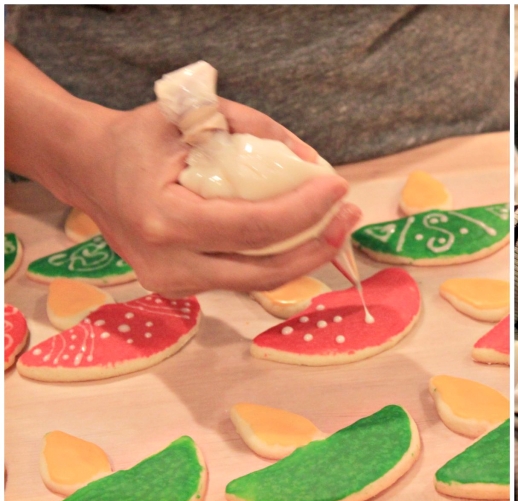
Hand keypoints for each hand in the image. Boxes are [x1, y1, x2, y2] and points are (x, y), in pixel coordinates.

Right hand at [64, 101, 359, 296]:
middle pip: (264, 271)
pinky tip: (305, 235)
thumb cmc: (140, 137)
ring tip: (337, 224)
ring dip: (304, 256)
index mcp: (166, 221)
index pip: (255, 228)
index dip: (306, 212)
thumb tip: (313, 161)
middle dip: (318, 245)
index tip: (339, 187)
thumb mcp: (195, 116)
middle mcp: (168, 264)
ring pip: (257, 282)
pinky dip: (277, 259)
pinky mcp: (179, 288)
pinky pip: (241, 278)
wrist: (87, 168)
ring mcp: (172, 283)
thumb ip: (257, 131)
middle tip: (350, 214)